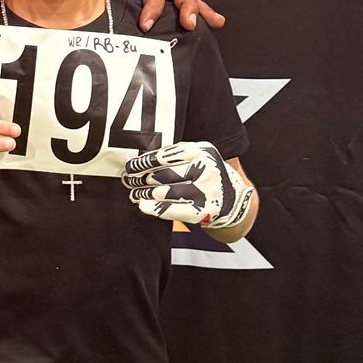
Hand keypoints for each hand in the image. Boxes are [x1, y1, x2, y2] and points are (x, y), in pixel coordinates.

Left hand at [123, 141, 251, 229]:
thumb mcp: (197, 156)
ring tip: (133, 193)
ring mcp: (206, 191)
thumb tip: (142, 158)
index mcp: (202, 151)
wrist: (233, 199)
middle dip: (142, 178)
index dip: (145, 161)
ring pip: (165, 192)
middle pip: (164, 174)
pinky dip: (155, 208)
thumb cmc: (207, 174)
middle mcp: (206, 169)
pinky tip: (143, 205)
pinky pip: (173, 209)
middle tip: (129, 180)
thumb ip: (174, 154)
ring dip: (144, 193)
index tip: (131, 165)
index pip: (167, 155)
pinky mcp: (204, 210)